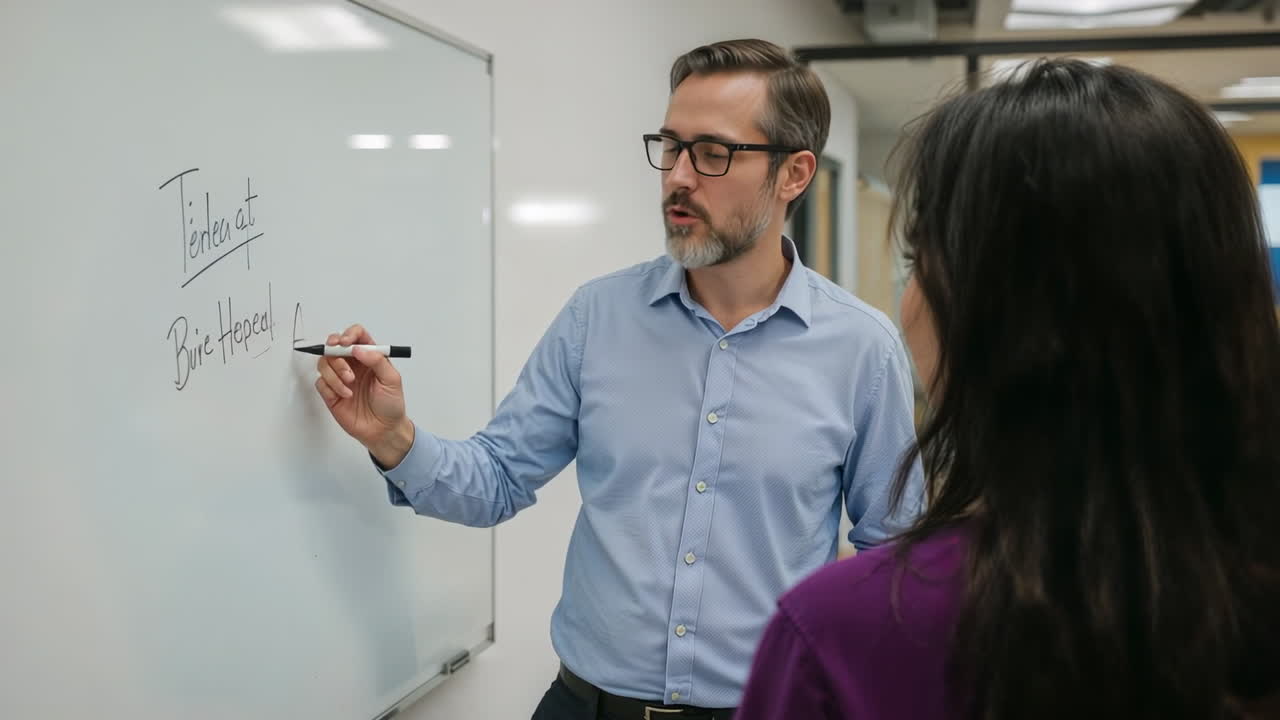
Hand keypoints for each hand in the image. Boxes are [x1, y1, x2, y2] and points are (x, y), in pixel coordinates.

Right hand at [313, 323, 413, 466]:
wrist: (383, 430)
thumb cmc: (391, 404)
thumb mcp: (392, 379)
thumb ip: (377, 360)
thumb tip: (358, 348)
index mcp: (369, 357)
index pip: (356, 336)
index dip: (348, 334)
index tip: (346, 343)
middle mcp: (353, 364)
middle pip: (334, 346)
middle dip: (335, 352)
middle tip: (344, 364)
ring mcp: (340, 378)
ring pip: (324, 362)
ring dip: (335, 372)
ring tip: (350, 385)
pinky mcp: (331, 393)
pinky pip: (321, 382)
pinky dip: (331, 387)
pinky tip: (346, 395)